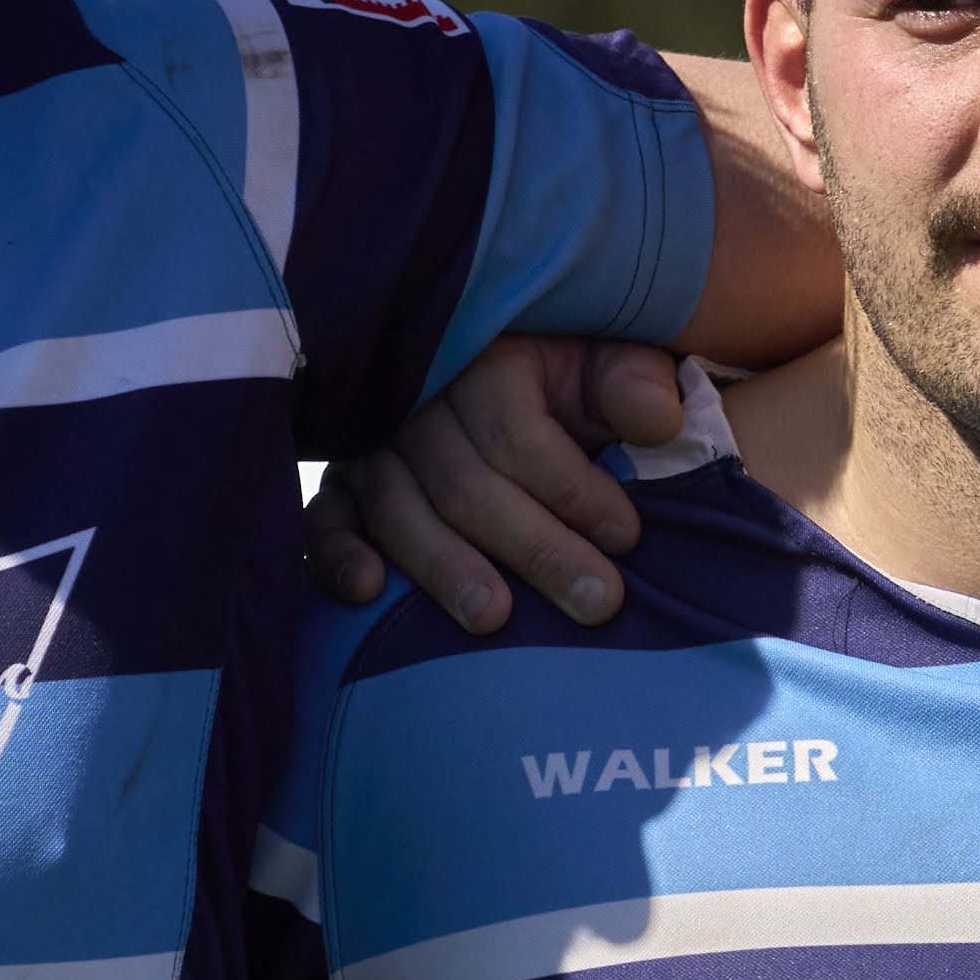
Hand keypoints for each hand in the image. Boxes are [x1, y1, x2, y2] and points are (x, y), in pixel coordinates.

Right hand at [305, 335, 690, 632]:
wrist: (500, 369)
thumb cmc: (563, 376)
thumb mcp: (609, 358)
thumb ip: (635, 383)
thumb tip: (655, 422)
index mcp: (484, 362)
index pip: (518, 435)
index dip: (573, 490)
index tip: (627, 537)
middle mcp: (416, 402)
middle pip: (465, 484)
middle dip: (535, 549)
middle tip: (597, 602)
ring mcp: (369, 445)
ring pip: (399, 511)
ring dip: (445, 568)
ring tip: (494, 621)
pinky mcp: (340, 485)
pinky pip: (324, 519)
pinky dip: (338, 556)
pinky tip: (370, 592)